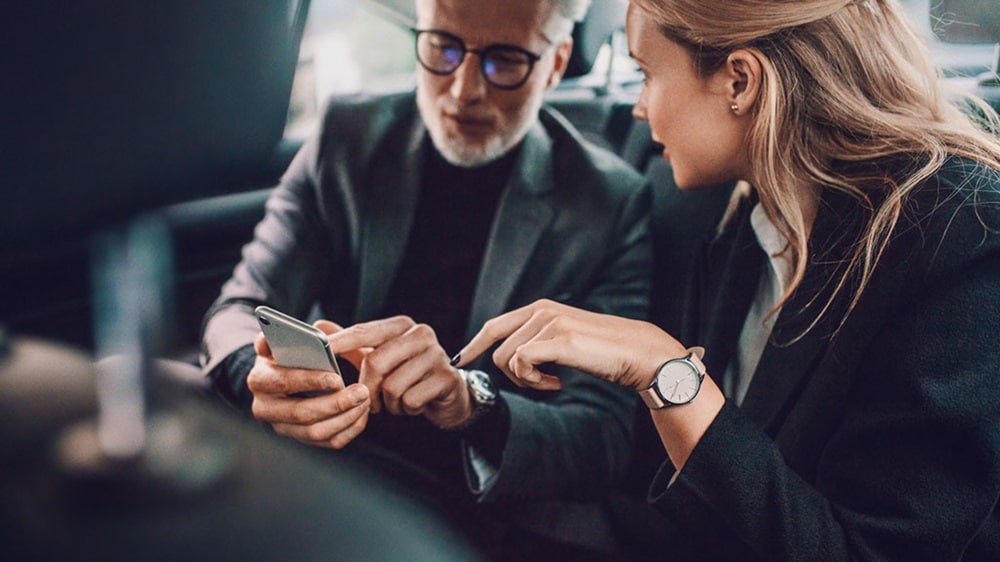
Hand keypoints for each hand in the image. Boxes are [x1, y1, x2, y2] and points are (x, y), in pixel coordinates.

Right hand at [247, 329, 371, 448]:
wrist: (281, 376)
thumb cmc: (288, 354)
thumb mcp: (284, 339)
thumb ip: (291, 331)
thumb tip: (314, 329)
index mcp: (259, 379)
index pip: (283, 382)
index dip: (310, 381)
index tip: (336, 378)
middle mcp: (264, 408)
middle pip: (301, 414)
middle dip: (334, 404)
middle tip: (361, 392)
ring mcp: (282, 428)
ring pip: (316, 432)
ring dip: (345, 417)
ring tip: (365, 400)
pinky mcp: (301, 439)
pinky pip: (328, 442)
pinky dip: (349, 428)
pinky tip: (362, 413)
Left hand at [327, 316, 472, 429]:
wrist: (448, 394)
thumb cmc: (408, 374)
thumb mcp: (379, 356)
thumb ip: (351, 343)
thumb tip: (319, 327)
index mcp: (401, 325)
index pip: (363, 331)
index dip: (340, 342)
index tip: (321, 350)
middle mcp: (421, 334)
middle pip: (375, 361)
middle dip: (367, 387)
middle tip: (370, 400)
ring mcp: (437, 355)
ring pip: (392, 386)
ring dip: (388, 402)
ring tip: (396, 401)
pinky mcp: (447, 378)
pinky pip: (410, 400)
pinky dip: (406, 409)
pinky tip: (412, 405)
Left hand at [454, 299, 685, 391]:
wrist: (637, 352)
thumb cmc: (603, 352)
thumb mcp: (565, 341)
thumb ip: (540, 342)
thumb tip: (513, 359)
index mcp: (541, 309)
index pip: (494, 325)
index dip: (474, 344)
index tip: (460, 360)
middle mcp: (542, 311)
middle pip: (497, 349)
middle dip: (512, 375)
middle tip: (540, 385)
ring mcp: (550, 323)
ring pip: (509, 359)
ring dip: (527, 381)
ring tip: (553, 383)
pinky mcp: (559, 339)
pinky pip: (523, 364)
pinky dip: (535, 382)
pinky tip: (558, 384)